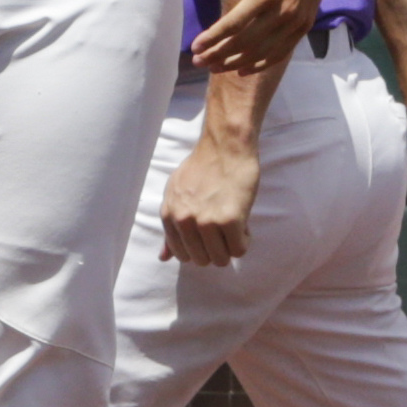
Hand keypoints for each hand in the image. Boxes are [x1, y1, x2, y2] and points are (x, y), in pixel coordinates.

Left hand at [159, 129, 261, 267]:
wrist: (226, 146)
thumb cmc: (204, 167)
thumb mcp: (177, 194)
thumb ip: (171, 228)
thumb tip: (163, 257)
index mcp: (169, 215)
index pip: (182, 254)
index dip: (200, 247)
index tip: (209, 233)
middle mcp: (184, 221)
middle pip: (202, 260)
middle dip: (216, 249)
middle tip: (224, 229)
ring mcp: (206, 222)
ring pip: (220, 259)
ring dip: (230, 247)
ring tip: (235, 226)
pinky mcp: (229, 220)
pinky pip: (238, 250)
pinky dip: (243, 241)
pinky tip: (244, 224)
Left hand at [192, 0, 349, 70]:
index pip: (234, 24)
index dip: (213, 38)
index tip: (195, 47)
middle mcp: (282, 12)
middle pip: (245, 42)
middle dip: (219, 54)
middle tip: (198, 61)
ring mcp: (296, 22)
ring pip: (262, 52)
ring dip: (236, 63)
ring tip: (215, 68)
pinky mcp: (304, 26)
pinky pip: (281, 52)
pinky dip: (261, 64)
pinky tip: (244, 69)